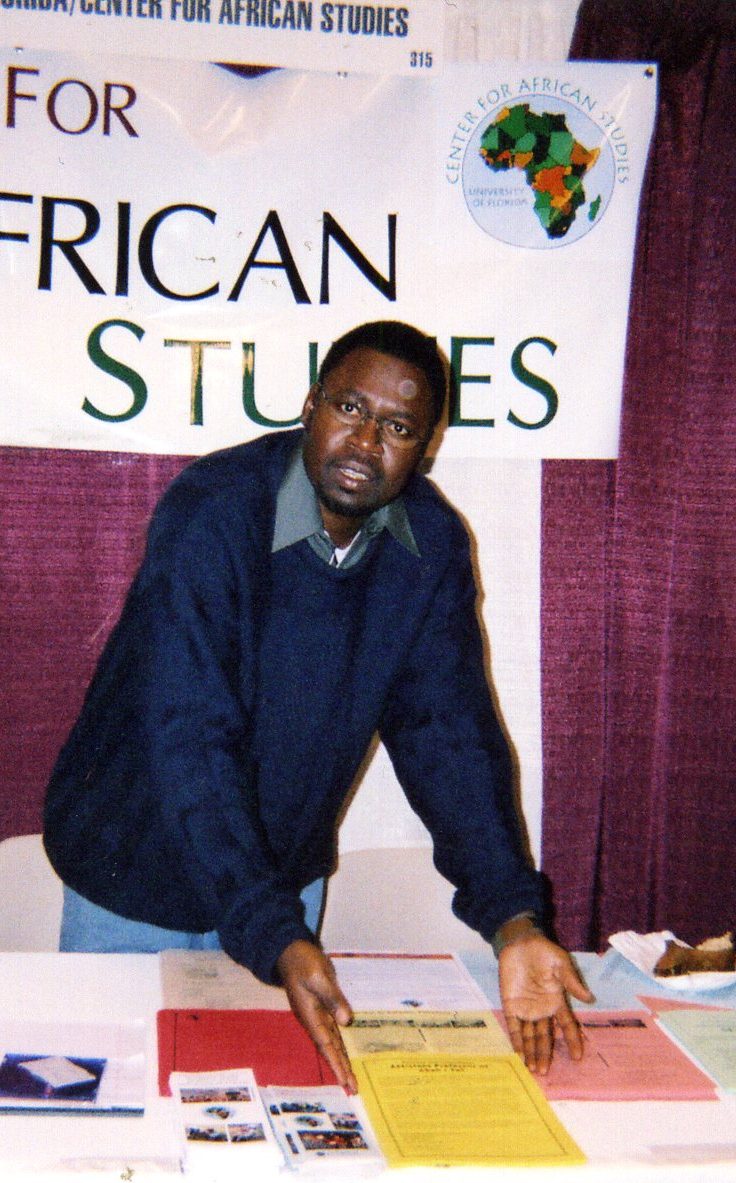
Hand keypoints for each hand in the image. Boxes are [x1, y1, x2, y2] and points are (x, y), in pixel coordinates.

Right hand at [277, 939, 356, 1093]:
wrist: (291, 952)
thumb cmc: (303, 962)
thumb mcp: (318, 976)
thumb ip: (333, 998)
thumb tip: (346, 1020)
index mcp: (310, 1015)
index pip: (326, 1045)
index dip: (336, 1064)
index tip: (345, 1082)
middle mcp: (314, 1020)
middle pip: (330, 1050)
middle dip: (340, 1070)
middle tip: (353, 1090)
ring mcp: (317, 1015)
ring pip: (332, 1043)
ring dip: (341, 1061)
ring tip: (350, 1080)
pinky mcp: (322, 1008)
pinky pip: (333, 1032)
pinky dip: (340, 1045)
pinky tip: (345, 1055)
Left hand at [497, 922, 593, 1074]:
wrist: (520, 942)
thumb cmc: (543, 951)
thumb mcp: (561, 964)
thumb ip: (572, 982)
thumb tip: (589, 998)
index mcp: (556, 1000)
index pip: (566, 1025)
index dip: (572, 1040)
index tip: (578, 1057)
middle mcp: (542, 1009)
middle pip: (545, 1036)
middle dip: (545, 1054)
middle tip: (545, 1072)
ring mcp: (526, 1008)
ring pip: (530, 1035)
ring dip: (531, 1052)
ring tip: (533, 1070)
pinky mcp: (510, 1004)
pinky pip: (513, 1026)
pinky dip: (516, 1040)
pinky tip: (518, 1055)